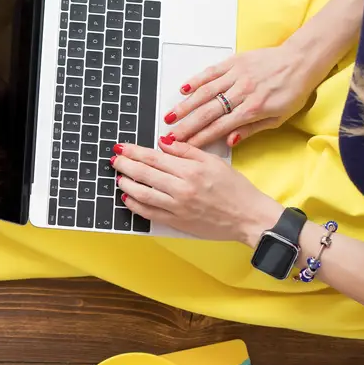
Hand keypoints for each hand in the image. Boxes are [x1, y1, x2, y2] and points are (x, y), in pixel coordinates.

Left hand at [112, 139, 280, 244]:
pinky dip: (135, 205)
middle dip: (125, 165)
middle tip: (115, 160)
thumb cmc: (235, 189)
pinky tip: (128, 198)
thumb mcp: (214, 162)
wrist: (248, 217)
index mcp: (191, 170)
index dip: (134, 152)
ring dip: (126, 184)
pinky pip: (150, 213)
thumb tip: (164, 143)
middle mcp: (182, 188)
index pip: (154, 158)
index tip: (122, 147)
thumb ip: (187, 151)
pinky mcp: (178, 222)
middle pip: (144, 174)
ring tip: (118, 177)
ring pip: (143, 194)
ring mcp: (178, 207)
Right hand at [164, 41, 329, 149]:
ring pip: (205, 92)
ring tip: (170, 117)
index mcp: (253, 109)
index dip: (200, 138)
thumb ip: (252, 129)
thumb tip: (230, 141)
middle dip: (186, 126)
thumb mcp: (278, 118)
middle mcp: (242, 92)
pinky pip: (211, 72)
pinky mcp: (234, 62)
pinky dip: (196, 80)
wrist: (301, 61)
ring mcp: (236, 75)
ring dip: (185, 106)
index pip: (220, 127)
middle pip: (208, 112)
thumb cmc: (293, 91)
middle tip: (169, 136)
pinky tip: (183, 89)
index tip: (185, 147)